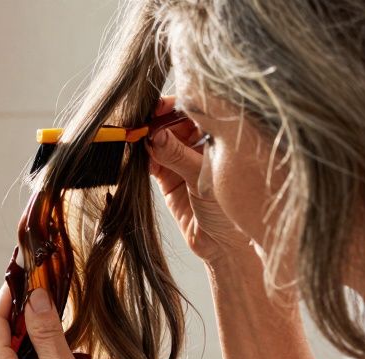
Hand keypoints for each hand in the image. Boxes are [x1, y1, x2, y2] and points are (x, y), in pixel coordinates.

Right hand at [147, 96, 250, 264]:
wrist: (224, 246)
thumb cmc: (230, 209)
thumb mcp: (204, 179)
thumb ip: (179, 156)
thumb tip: (154, 135)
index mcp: (219, 136)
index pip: (194, 109)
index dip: (174, 106)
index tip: (157, 108)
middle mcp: (200, 144)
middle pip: (172, 121)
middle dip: (155, 121)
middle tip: (140, 125)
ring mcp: (182, 160)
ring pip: (159, 140)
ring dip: (145, 139)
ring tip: (134, 140)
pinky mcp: (168, 178)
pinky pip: (150, 160)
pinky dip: (141, 158)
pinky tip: (136, 156)